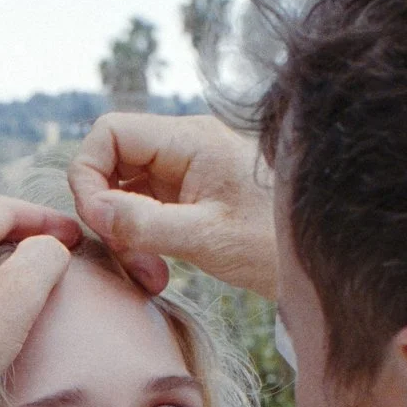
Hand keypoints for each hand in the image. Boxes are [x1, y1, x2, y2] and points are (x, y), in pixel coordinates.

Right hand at [68, 114, 278, 299]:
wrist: (318, 261)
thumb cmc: (273, 244)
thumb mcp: (207, 238)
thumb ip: (146, 223)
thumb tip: (93, 211)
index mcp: (189, 140)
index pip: (110, 132)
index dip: (88, 173)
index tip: (96, 221)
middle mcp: (183, 147)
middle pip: (111, 162)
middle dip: (106, 212)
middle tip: (126, 257)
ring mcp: (184, 172)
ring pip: (124, 191)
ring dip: (124, 234)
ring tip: (149, 274)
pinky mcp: (187, 197)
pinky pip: (143, 210)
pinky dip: (140, 241)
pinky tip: (158, 271)